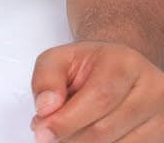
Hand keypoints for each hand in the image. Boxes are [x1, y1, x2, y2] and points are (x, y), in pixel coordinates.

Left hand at [31, 41, 163, 141]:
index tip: (42, 131)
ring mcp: (161, 116)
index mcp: (125, 63)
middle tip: (48, 133)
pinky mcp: (161, 135)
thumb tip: (46, 109)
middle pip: (105, 128)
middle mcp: (152, 89)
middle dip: (69, 135)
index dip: (67, 119)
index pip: (99, 97)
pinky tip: (87, 136)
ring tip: (70, 128)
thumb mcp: (60, 59)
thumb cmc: (90, 66)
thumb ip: (46, 79)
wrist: (120, 70)